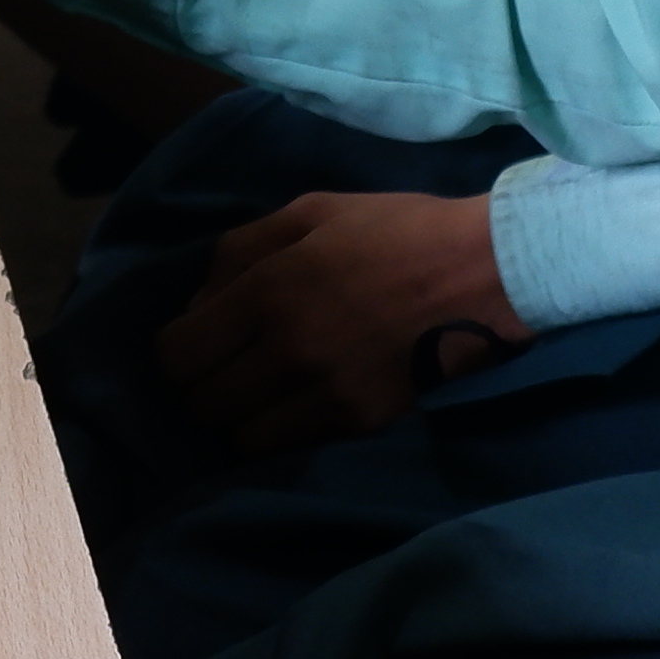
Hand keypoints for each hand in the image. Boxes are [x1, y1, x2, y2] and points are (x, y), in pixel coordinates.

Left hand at [153, 194, 530, 453]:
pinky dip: (279, 434)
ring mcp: (325, 392)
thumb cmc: (393, 230)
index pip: (178, 353)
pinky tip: (293, 406)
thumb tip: (196, 303)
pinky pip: (289, 447)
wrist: (484, 272)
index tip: (194, 344)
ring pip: (239, 437)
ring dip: (237, 419)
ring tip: (256, 395)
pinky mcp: (359, 423)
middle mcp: (288, 348)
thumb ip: (240, 251)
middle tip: (224, 371)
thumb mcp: (310, 210)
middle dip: (201, 388)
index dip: (175, 353)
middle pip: (202, 402)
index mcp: (269, 288)